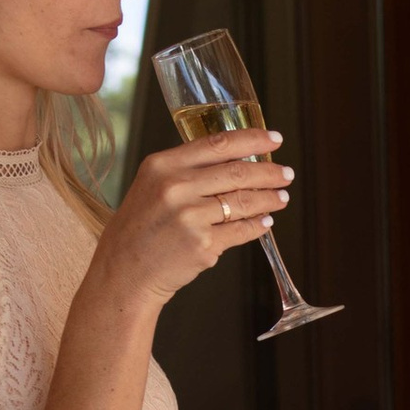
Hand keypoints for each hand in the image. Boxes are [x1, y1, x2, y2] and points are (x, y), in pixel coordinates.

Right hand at [96, 130, 290, 315]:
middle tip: (286, 173)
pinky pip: (241, 230)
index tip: (275, 139)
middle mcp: (176, 187)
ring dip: (269, 199)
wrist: (123, 271)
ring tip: (281, 198)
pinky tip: (265, 222)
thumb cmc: (140, 228)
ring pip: (243, 202)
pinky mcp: (202, 245)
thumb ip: (187, 170)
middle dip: (269, 172)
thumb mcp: (152, 186)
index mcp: (163, 165)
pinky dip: (257, 226)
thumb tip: (237, 161)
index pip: (218, 144)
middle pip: (237, 172)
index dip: (252, 139)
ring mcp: (190, 217)